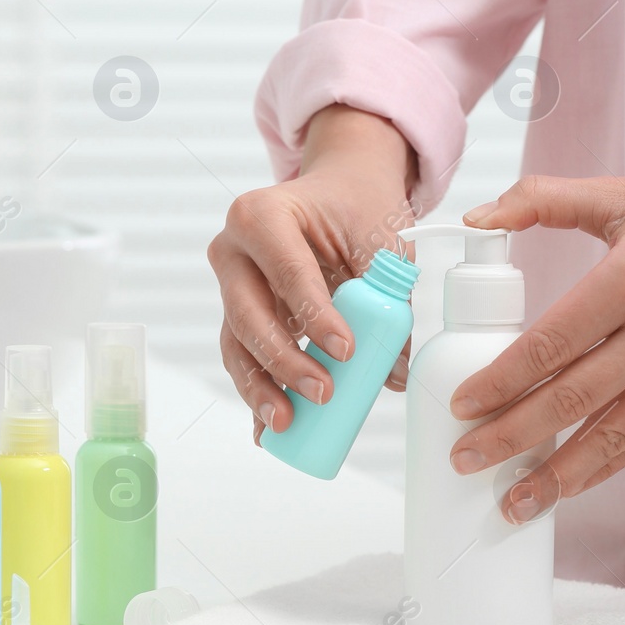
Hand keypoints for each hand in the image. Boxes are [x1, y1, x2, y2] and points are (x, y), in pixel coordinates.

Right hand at [209, 107, 415, 439]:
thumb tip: (394, 373)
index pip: (288, 272)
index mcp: (262, 216)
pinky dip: (257, 392)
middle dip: (283, 361)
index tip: (346, 351)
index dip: (315, 315)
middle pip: (249, 314)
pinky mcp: (237, 316)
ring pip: (236, 344)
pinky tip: (268, 430)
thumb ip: (389, 299)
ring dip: (260, 388)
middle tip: (321, 393)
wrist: (339, 194)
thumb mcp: (379, 241)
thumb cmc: (357, 210)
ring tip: (286, 423)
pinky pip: (242, 358)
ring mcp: (229, 286)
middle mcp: (233, 251)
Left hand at [448, 172, 624, 520]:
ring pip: (609, 437)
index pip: (550, 343)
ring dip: (556, 475)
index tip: (462, 405)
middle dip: (512, 437)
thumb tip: (477, 219)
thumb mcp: (620, 197)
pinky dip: (603, 467)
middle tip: (466, 459)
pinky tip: (567, 485)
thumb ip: (542, 200)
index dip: (502, 380)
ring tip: (512, 503)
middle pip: (570, 400)